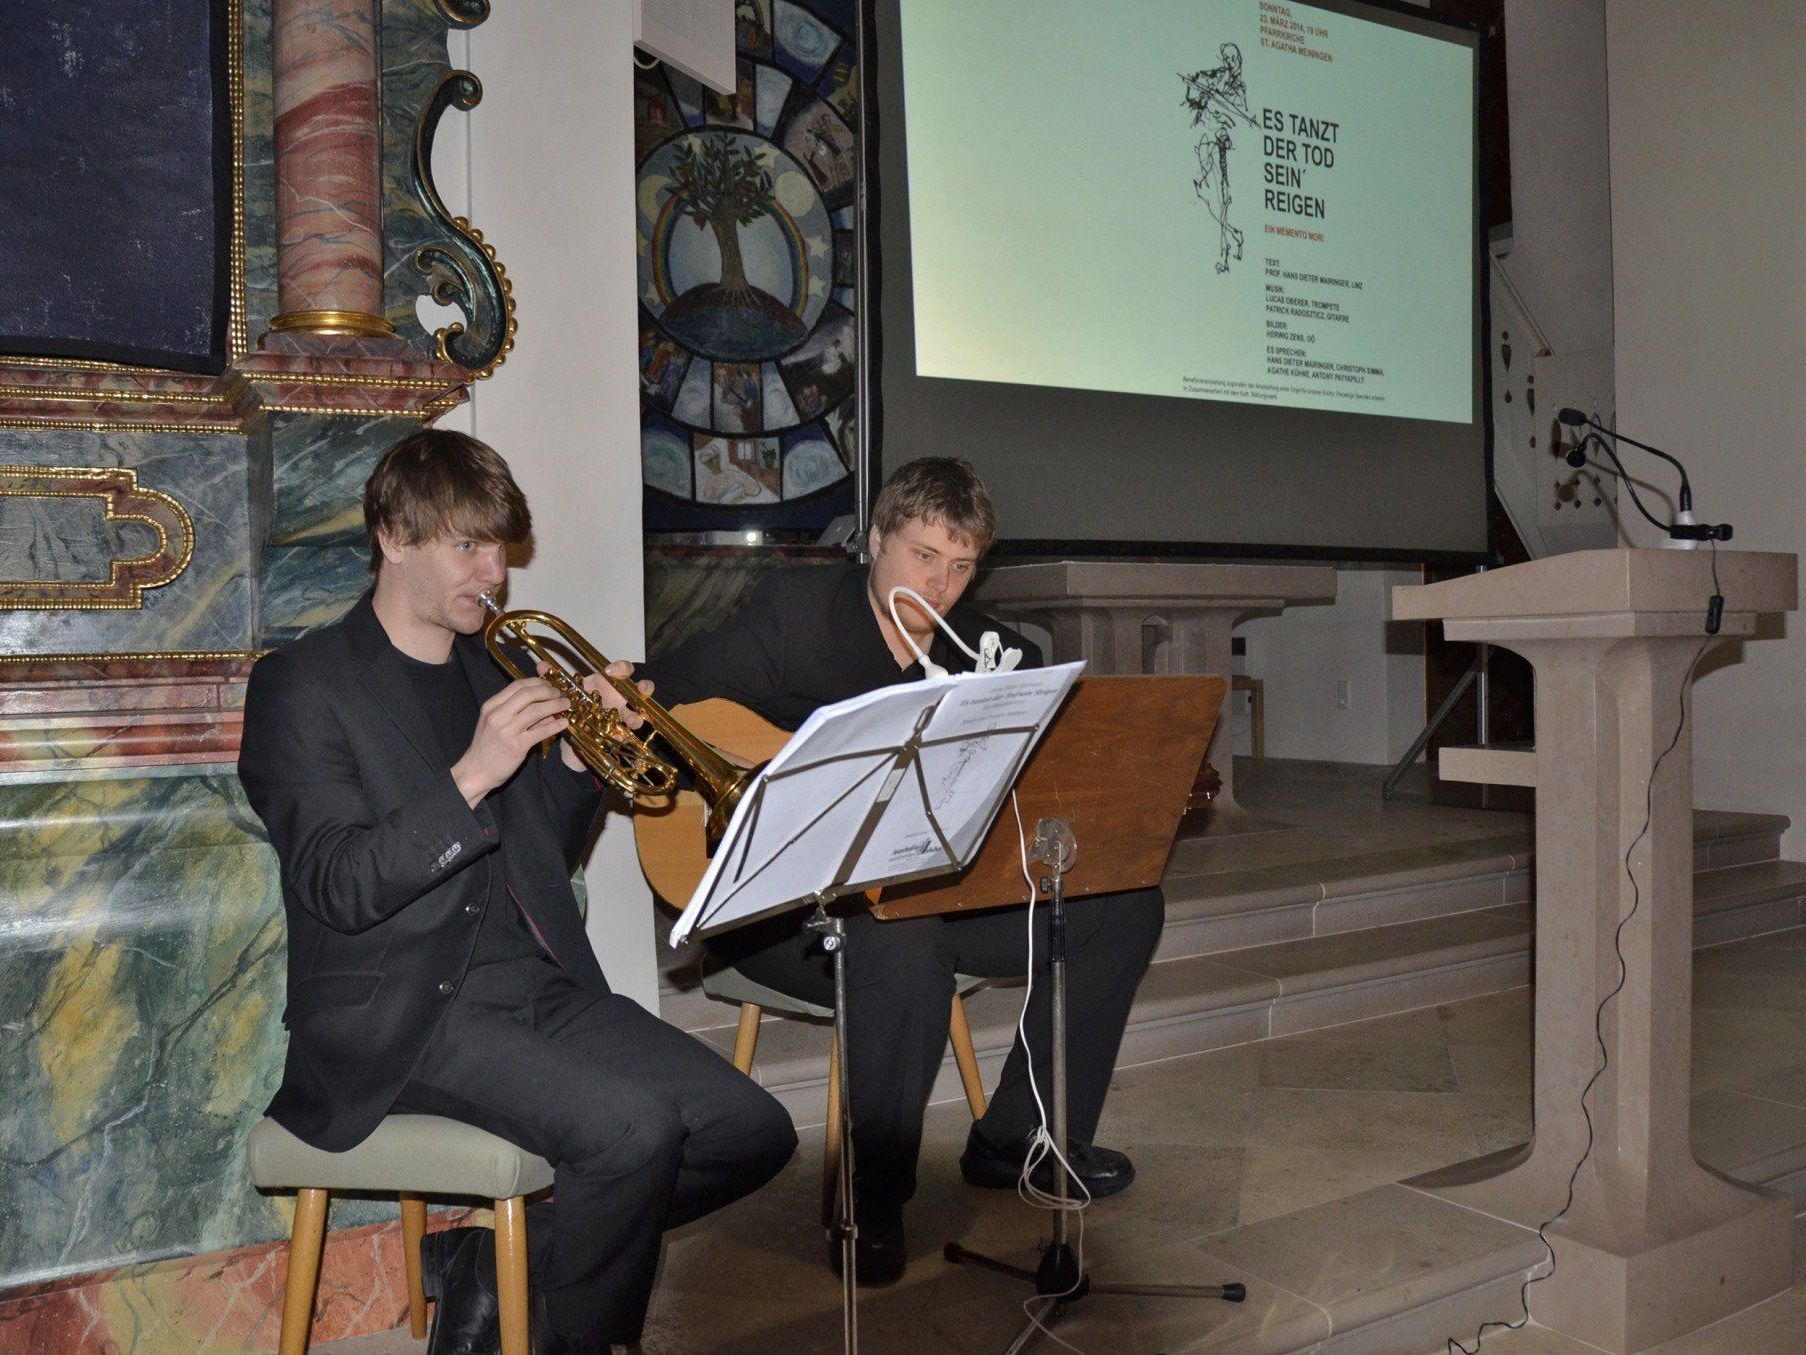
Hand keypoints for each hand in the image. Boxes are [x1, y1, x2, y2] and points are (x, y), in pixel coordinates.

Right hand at [452, 677, 569, 804]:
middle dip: (548, 691)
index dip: (536, 682)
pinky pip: (541, 731)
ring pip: (536, 710)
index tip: (548, 684)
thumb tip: (542, 704)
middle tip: (559, 694)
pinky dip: (555, 725)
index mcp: (491, 706)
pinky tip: (563, 723)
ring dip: (555, 705)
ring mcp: (507, 730)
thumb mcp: (495, 723)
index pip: (517, 685)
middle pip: (528, 694)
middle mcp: (498, 715)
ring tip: (566, 705)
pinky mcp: (517, 745)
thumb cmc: (487, 746)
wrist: (476, 771)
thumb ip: (515, 711)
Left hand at [559, 661, 653, 771]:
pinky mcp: (619, 731)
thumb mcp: (563, 694)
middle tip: (641, 689)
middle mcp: (618, 697)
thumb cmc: (572, 708)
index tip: (610, 671)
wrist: (568, 735)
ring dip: (640, 714)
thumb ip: (553, 679)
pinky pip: (628, 731)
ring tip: (635, 721)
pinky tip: (626, 733)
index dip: (621, 667)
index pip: (622, 669)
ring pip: (640, 711)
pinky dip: (629, 731)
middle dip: (644, 686)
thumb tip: (540, 665)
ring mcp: (621, 714)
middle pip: (639, 688)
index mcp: (607, 683)